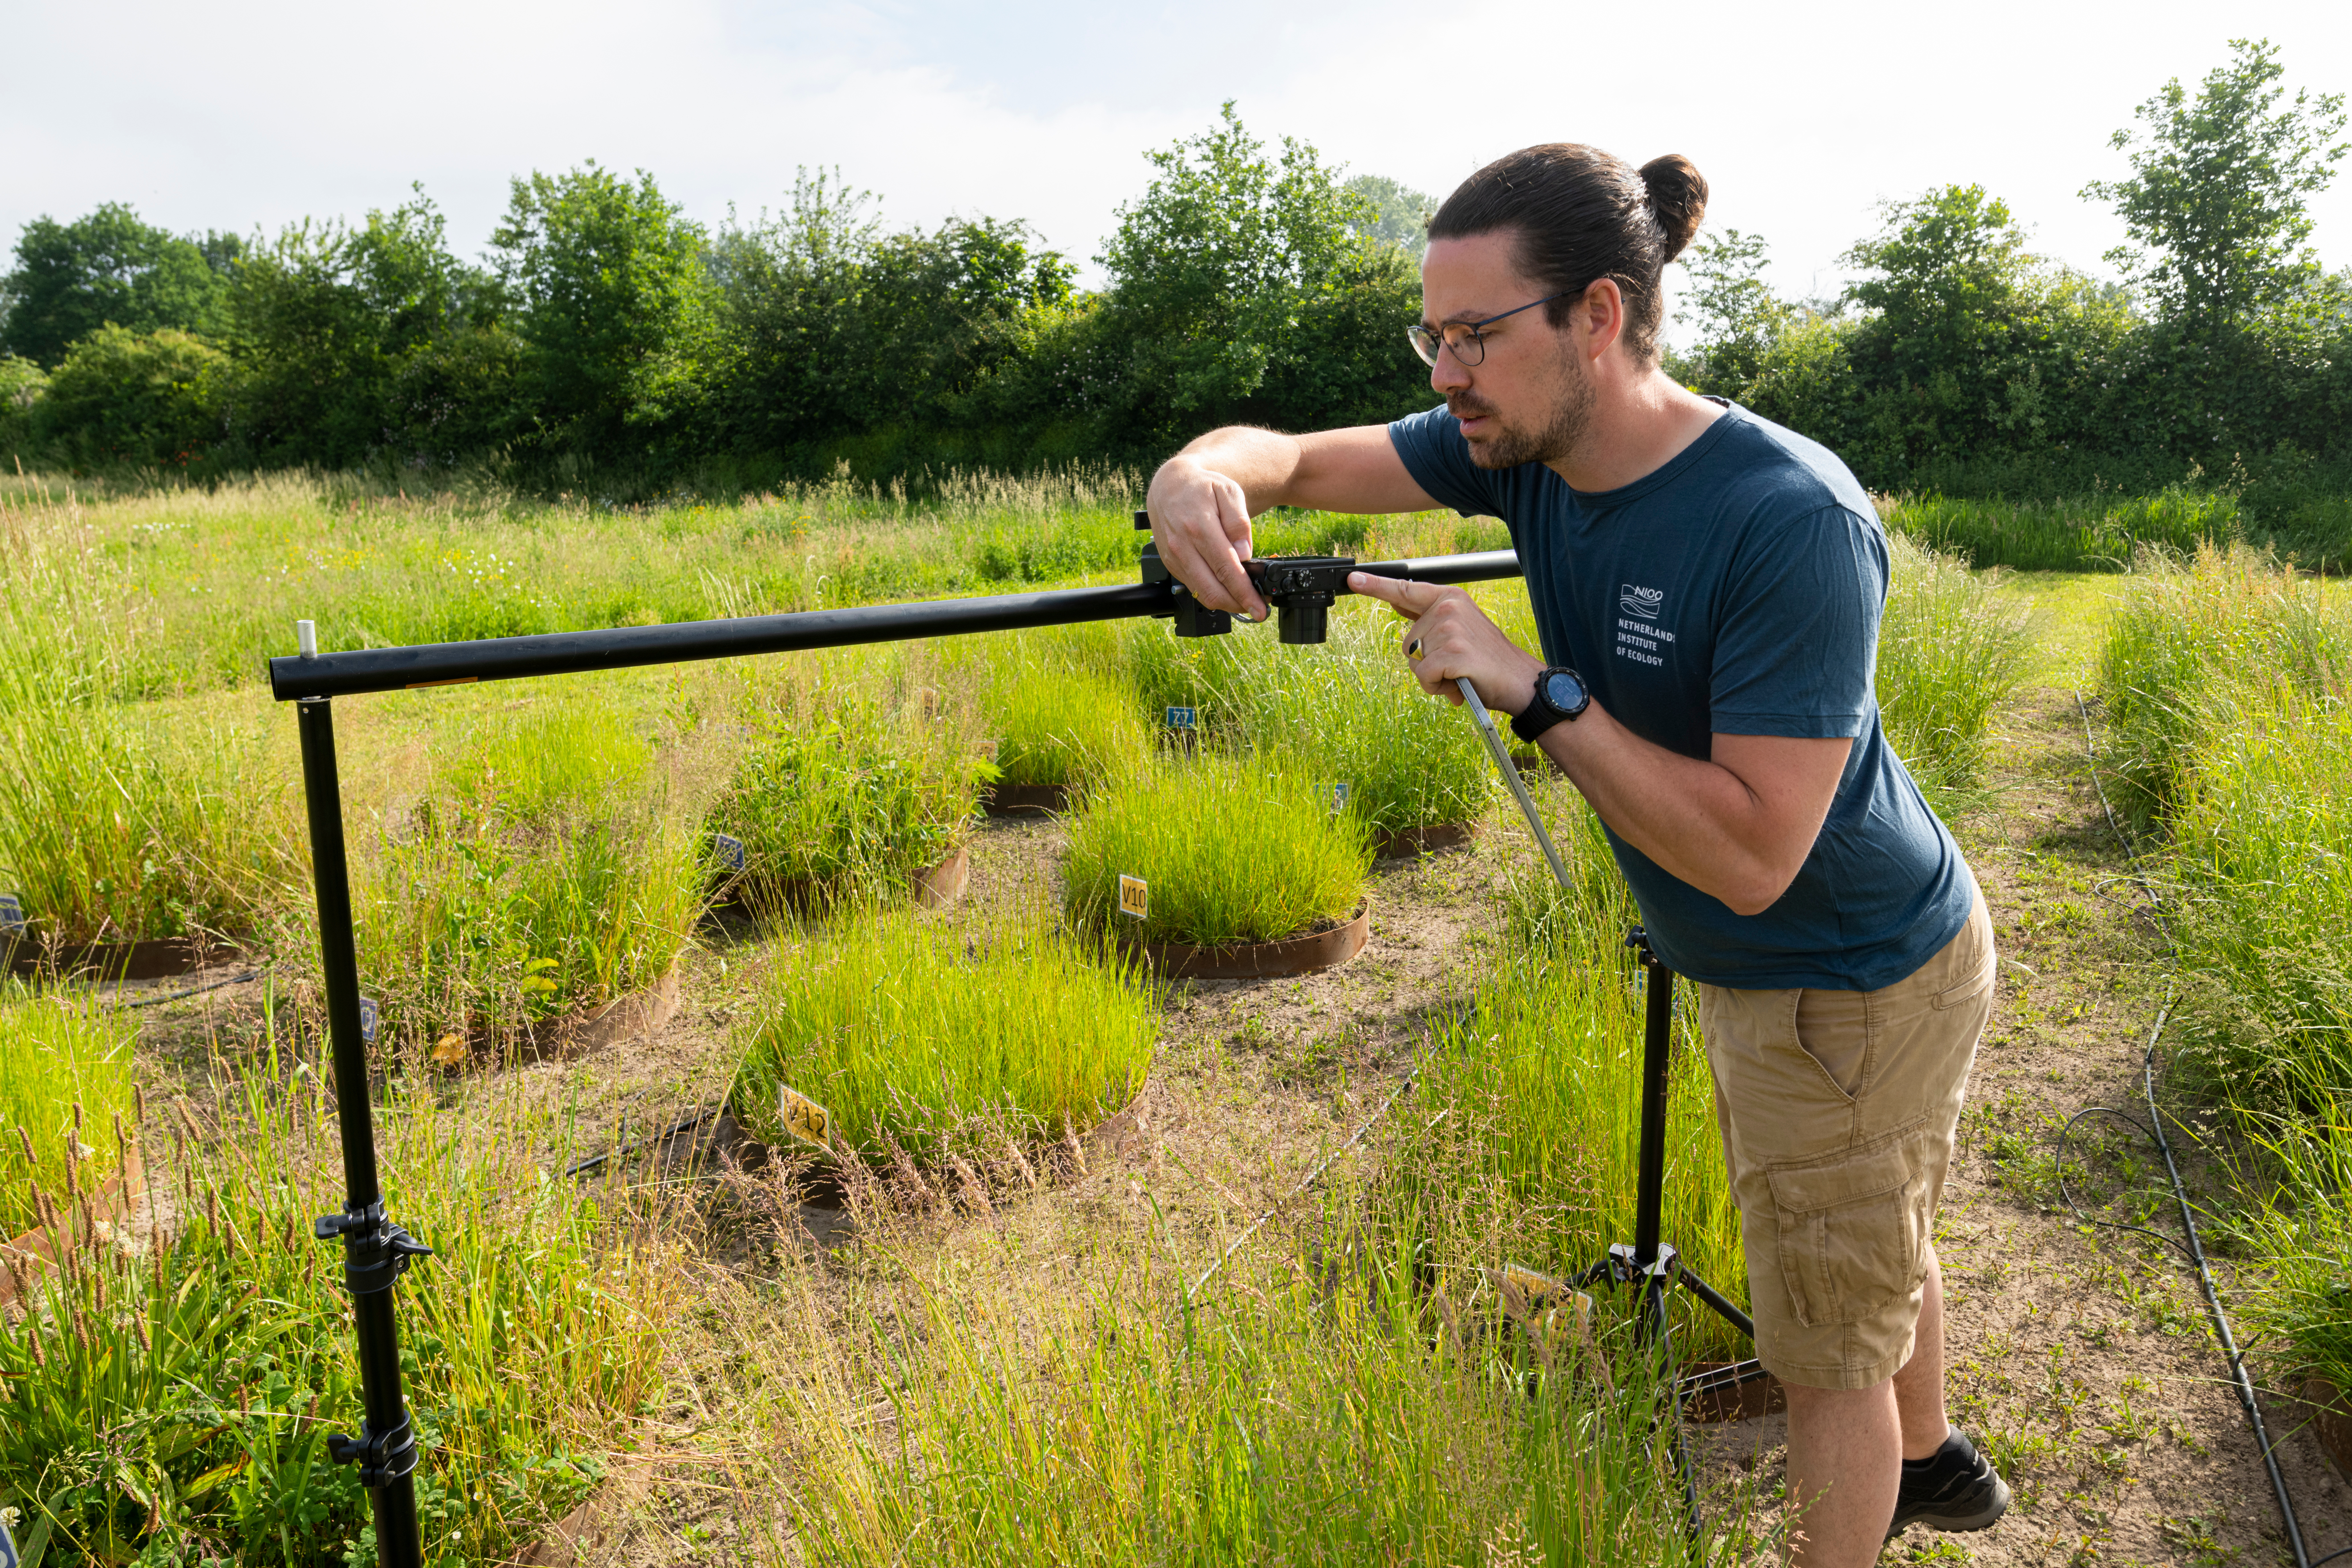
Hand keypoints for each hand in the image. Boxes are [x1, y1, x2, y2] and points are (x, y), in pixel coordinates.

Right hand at [1143, 457, 1269, 620]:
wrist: (1169, 484)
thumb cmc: (1202, 487)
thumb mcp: (1229, 492)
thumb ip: (1239, 523)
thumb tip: (1244, 553)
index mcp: (1200, 527)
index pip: (1227, 570)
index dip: (1245, 593)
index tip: (1260, 607)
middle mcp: (1183, 546)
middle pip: (1212, 590)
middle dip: (1238, 605)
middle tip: (1258, 609)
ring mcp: (1173, 557)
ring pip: (1201, 593)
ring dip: (1226, 603)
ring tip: (1245, 601)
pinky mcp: (1169, 563)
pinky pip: (1193, 587)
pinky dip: (1211, 593)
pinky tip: (1226, 589)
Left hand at [1349, 573, 1541, 712]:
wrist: (1519, 680)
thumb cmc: (1485, 659)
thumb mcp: (1456, 630)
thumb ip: (1426, 616)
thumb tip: (1395, 600)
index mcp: (1449, 598)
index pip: (1405, 590)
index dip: (1375, 586)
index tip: (1353, 579)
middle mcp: (1447, 608)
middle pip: (1407, 641)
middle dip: (1425, 660)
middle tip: (1454, 664)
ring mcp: (1450, 629)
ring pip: (1414, 660)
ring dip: (1432, 675)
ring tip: (1458, 674)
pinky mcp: (1453, 652)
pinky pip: (1424, 675)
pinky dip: (1437, 687)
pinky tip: (1457, 684)